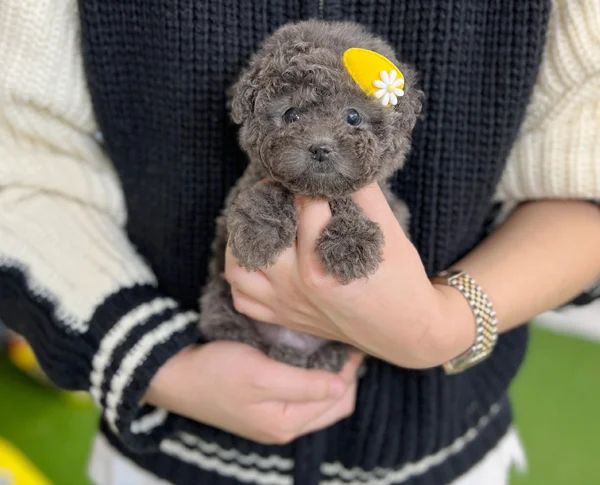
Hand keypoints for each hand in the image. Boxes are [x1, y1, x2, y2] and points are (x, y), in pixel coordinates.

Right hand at [144, 342, 363, 443]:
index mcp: (285, 424)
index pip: (338, 402)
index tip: (352, 343)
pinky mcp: (261, 405)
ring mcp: (271, 417)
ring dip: (327, 376)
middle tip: (344, 344)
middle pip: (331, 405)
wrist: (173, 373)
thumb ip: (304, 385)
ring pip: (316, 400)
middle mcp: (282, 426)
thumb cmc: (216, 372)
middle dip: (343, 377)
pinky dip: (310, 377)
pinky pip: (299, 395)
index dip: (350, 372)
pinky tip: (308, 356)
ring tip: (330, 348)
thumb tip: (342, 385)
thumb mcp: (261, 376)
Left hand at [225, 182, 474, 368]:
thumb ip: (367, 197)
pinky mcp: (286, 318)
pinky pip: (244, 301)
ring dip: (241, 244)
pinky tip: (258, 262)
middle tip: (277, 191)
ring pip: (239, 272)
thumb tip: (344, 165)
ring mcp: (287, 306)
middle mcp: (296, 288)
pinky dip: (242, 281)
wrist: (405, 332)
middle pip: (258, 236)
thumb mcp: (391, 235)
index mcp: (321, 267)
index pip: (305, 209)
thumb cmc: (401, 283)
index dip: (311, 184)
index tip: (314, 174)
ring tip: (258, 225)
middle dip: (265, 205)